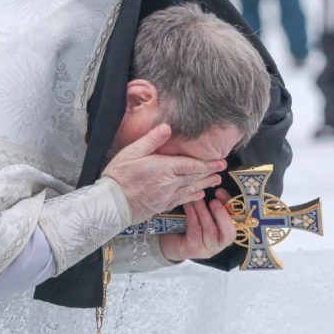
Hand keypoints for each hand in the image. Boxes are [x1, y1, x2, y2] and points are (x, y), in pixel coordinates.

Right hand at [102, 124, 225, 222]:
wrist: (111, 204)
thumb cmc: (119, 176)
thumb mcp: (132, 152)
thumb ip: (151, 140)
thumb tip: (167, 128)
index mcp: (164, 168)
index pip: (192, 165)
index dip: (208, 164)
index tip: (221, 162)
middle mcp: (170, 183)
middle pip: (195, 178)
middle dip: (210, 174)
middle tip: (222, 171)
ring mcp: (167, 196)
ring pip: (191, 190)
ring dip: (204, 185)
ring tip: (215, 182)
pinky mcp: (162, 206)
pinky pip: (182, 200)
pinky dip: (193, 197)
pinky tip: (199, 195)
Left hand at [160, 188, 236, 261]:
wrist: (171, 241)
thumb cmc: (191, 224)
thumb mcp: (205, 213)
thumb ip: (214, 204)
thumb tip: (216, 187)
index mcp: (228, 232)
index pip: (237, 220)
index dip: (230, 206)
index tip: (220, 191)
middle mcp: (221, 244)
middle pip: (228, 232)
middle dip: (221, 214)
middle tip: (213, 200)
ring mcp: (207, 249)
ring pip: (210, 230)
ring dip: (203, 211)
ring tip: (197, 199)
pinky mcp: (194, 249)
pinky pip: (195, 231)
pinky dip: (192, 215)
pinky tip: (187, 205)